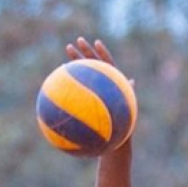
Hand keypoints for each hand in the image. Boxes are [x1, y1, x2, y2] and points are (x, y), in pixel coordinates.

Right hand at [67, 36, 134, 153]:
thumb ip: (128, 96)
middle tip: (75, 42)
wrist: (113, 144)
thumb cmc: (121, 133)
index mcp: (114, 86)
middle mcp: (103, 86)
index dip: (103, 54)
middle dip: (84, 52)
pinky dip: (66, 86)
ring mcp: (93, 93)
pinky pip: (74, 91)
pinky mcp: (86, 101)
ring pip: (82, 76)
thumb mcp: (126, 114)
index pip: (108, 65)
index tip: (97, 42)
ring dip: (74, 63)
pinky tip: (55, 82)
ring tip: (65, 52)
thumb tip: (133, 81)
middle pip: (92, 65)